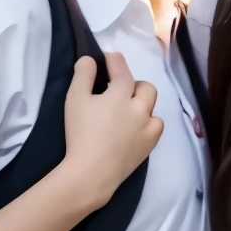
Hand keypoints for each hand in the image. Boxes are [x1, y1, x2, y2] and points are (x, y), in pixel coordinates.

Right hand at [57, 52, 162, 211]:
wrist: (92, 171)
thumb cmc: (81, 133)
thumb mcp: (75, 100)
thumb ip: (83, 76)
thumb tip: (90, 59)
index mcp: (121, 93)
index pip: (122, 68)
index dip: (114, 60)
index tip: (109, 58)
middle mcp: (140, 107)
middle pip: (145, 86)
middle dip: (133, 84)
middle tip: (117, 92)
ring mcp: (148, 126)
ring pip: (152, 106)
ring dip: (142, 103)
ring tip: (126, 111)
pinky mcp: (151, 144)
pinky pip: (156, 125)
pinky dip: (148, 122)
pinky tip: (136, 128)